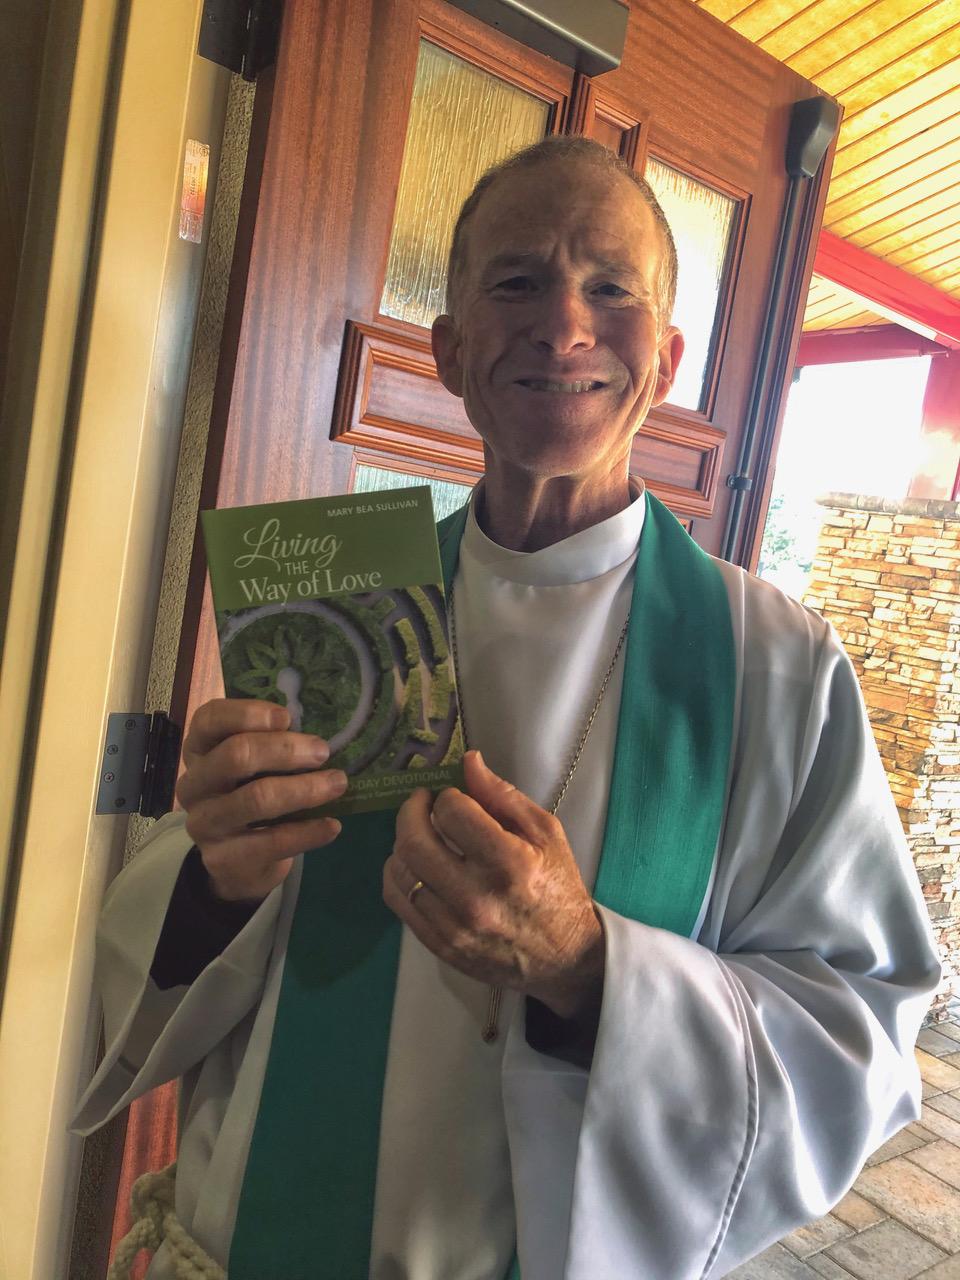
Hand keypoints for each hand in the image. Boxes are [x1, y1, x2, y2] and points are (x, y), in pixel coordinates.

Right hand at [177, 698, 346, 901]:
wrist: (237, 864)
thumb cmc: (251, 797)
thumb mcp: (252, 769)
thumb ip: (272, 746)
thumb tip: (317, 737)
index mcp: (199, 751)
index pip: (209, 720)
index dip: (246, 713)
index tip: (286, 717)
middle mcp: (193, 785)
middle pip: (236, 755)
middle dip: (286, 749)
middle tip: (323, 751)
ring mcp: (205, 824)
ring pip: (256, 798)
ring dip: (305, 789)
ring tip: (337, 783)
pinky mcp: (224, 859)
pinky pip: (272, 841)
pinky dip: (308, 832)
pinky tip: (332, 826)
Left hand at [384, 750, 604, 1019]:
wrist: (565, 956)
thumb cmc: (557, 887)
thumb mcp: (546, 833)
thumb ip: (502, 795)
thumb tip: (468, 761)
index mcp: (509, 863)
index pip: (452, 812)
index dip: (448, 796)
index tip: (454, 797)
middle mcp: (477, 897)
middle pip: (414, 842)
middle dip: (411, 811)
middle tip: (421, 803)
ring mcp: (455, 926)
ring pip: (400, 871)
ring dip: (402, 842)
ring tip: (420, 834)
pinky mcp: (441, 945)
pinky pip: (399, 902)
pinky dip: (397, 874)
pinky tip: (412, 864)